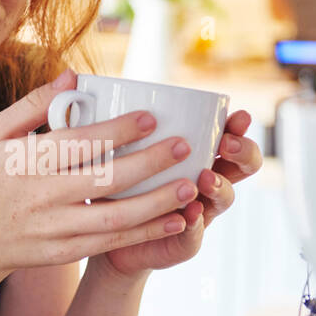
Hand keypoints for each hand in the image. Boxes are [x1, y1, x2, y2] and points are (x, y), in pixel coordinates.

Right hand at [0, 70, 216, 285]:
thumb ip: (32, 106)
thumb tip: (73, 76)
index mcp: (26, 162)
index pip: (79, 143)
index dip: (118, 131)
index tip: (152, 118)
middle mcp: (42, 196)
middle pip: (104, 178)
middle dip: (149, 163)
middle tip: (184, 146)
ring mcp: (54, 228)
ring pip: (114, 217)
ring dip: (156, 203)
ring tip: (190, 186)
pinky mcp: (64, 252)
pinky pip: (111, 242)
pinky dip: (145, 233)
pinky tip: (174, 220)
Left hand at [97, 109, 262, 278]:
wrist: (99, 233)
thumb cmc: (108, 181)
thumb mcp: (110, 147)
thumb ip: (104, 115)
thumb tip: (72, 74)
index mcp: (197, 153)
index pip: (229, 134)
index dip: (239, 126)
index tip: (238, 116)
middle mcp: (204, 180)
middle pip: (242, 165)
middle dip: (243, 152)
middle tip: (226, 145)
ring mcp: (199, 212)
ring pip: (226, 198)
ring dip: (220, 186)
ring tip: (205, 178)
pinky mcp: (182, 241)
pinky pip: (195, 234)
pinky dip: (194, 223)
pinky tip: (189, 214)